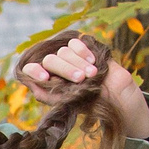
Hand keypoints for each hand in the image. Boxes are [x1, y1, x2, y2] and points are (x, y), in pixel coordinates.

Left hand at [17, 36, 148, 136]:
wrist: (118, 100)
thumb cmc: (93, 104)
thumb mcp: (68, 104)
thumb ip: (47, 95)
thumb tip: (31, 84)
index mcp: (50, 82)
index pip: (30, 70)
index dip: (34, 71)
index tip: (45, 78)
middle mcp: (58, 69)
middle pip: (49, 60)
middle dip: (64, 69)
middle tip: (80, 79)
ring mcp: (72, 59)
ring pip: (63, 51)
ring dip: (77, 63)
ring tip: (91, 75)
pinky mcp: (86, 49)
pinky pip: (75, 43)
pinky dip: (82, 51)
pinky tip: (93, 62)